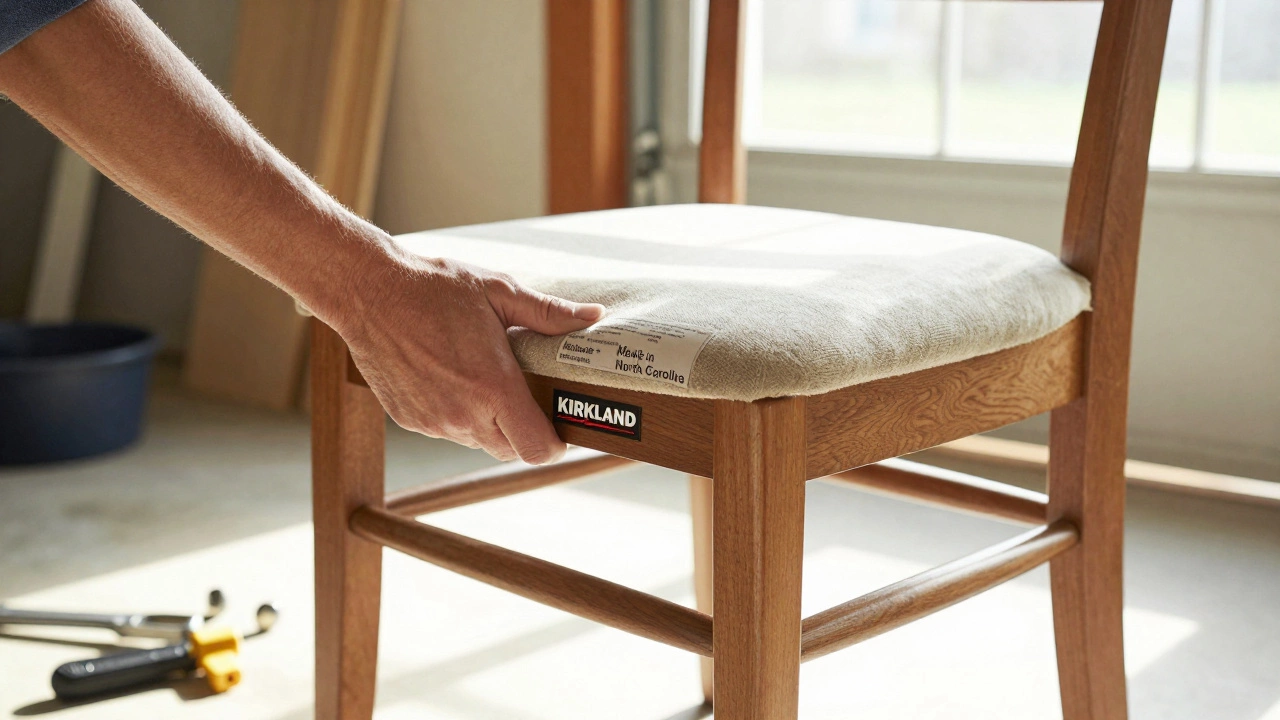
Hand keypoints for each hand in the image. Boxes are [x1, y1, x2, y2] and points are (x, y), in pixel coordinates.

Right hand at [335, 249, 603, 464]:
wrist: (368, 292)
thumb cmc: (433, 288)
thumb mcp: (499, 291)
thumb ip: (548, 313)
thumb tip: (592, 316)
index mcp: (493, 387)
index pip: (536, 448)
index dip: (554, 444)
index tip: (558, 424)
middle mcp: (463, 414)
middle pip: (511, 449)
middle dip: (524, 429)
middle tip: (525, 393)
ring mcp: (433, 421)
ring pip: (478, 441)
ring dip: (489, 422)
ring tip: (484, 378)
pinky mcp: (410, 420)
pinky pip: (446, 430)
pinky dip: (456, 413)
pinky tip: (452, 377)